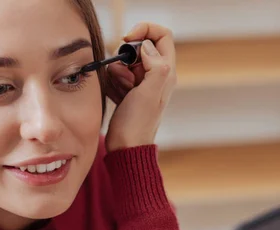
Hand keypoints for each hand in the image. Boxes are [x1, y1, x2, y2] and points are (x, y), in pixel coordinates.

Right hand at [105, 22, 176, 151]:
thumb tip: (146, 46)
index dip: (144, 31)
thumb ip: (154, 66)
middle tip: (124, 77)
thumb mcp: (149, 93)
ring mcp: (142, 84)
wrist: (125, 148)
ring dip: (117, 72)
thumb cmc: (137, 124)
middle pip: (140, 48)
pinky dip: (113, 82)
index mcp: (165, 72)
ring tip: (121, 91)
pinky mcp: (129, 92)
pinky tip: (116, 96)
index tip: (126, 39)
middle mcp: (156, 76)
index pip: (161, 36)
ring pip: (126, 62)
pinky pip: (117, 76)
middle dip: (126, 57)